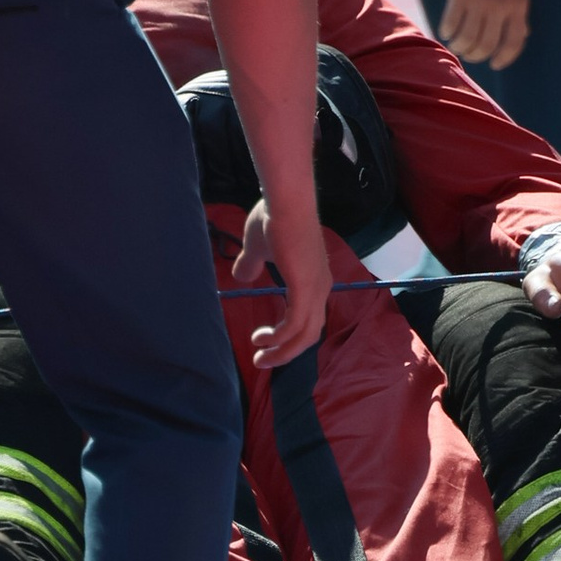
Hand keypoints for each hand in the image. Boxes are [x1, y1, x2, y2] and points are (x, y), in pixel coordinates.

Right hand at [228, 194, 330, 370]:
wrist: (284, 201)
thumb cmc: (273, 217)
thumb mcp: (258, 247)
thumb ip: (251, 263)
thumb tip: (240, 276)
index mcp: (314, 279)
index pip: (309, 318)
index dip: (290, 336)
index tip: (266, 343)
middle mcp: (321, 288)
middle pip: (309, 334)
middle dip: (286, 352)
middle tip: (262, 360)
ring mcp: (316, 289)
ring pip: (304, 336)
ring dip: (281, 351)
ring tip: (260, 357)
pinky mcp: (306, 289)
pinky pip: (295, 326)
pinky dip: (280, 338)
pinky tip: (262, 339)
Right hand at [440, 0, 528, 70]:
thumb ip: (517, 5)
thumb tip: (521, 31)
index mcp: (519, 2)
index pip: (514, 41)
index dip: (504, 57)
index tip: (494, 63)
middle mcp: (501, 5)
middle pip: (487, 45)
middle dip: (476, 54)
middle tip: (468, 53)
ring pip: (467, 38)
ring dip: (459, 45)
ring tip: (454, 42)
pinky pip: (450, 22)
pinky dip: (446, 30)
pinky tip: (444, 29)